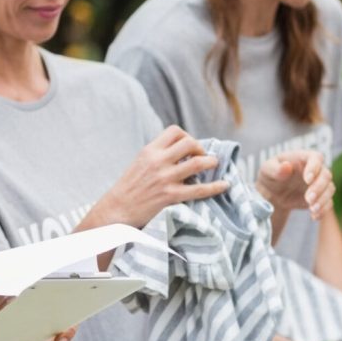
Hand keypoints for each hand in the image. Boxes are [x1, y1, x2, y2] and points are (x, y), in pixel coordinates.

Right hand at [93, 126, 228, 227]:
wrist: (116, 209)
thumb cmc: (128, 187)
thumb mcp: (140, 162)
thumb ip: (158, 154)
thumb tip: (181, 151)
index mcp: (150, 150)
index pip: (175, 131)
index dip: (187, 136)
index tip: (190, 147)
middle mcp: (158, 161)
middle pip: (189, 143)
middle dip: (200, 148)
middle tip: (203, 156)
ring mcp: (165, 178)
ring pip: (197, 163)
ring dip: (210, 162)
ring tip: (214, 164)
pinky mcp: (171, 195)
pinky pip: (199, 189)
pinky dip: (215, 187)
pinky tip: (224, 185)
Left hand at [256, 149, 334, 216]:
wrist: (272, 194)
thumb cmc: (270, 177)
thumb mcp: (267, 170)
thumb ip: (275, 169)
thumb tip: (286, 166)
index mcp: (302, 158)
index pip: (316, 157)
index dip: (314, 167)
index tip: (307, 180)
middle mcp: (315, 169)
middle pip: (326, 175)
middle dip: (319, 188)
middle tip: (308, 199)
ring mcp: (318, 183)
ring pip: (330, 189)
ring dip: (323, 200)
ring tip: (312, 209)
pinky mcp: (320, 196)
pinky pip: (328, 202)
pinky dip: (323, 210)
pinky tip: (314, 216)